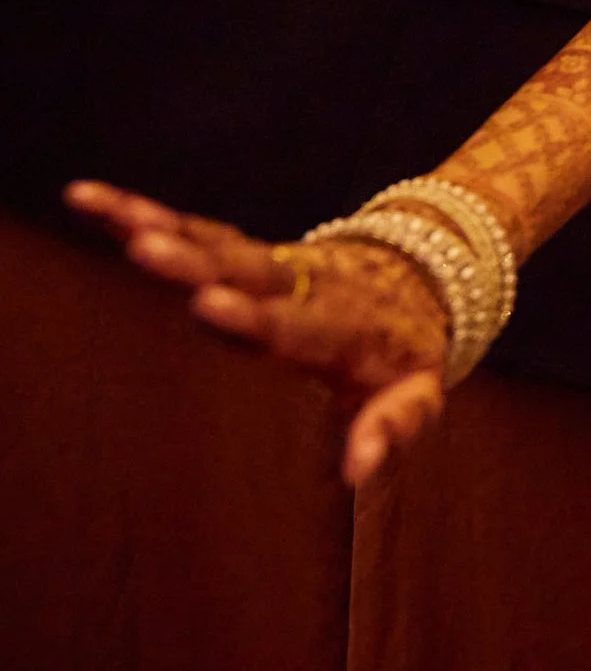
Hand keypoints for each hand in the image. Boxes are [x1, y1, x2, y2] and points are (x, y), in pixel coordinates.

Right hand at [66, 180, 452, 485]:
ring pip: (209, 242)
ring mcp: (271, 264)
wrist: (424, 277)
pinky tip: (86, 200)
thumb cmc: (407, 352)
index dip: (253, 318)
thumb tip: (357, 471)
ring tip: (100, 209)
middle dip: (193, 262)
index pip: (294, 325)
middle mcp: (301, 286)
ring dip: (154, 224)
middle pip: (244, 272)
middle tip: (146, 248)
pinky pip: (191, 232)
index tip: (209, 304)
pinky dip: (140, 215)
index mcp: (341, 326)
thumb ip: (392, 426)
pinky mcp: (244, 254)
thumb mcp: (419, 392)